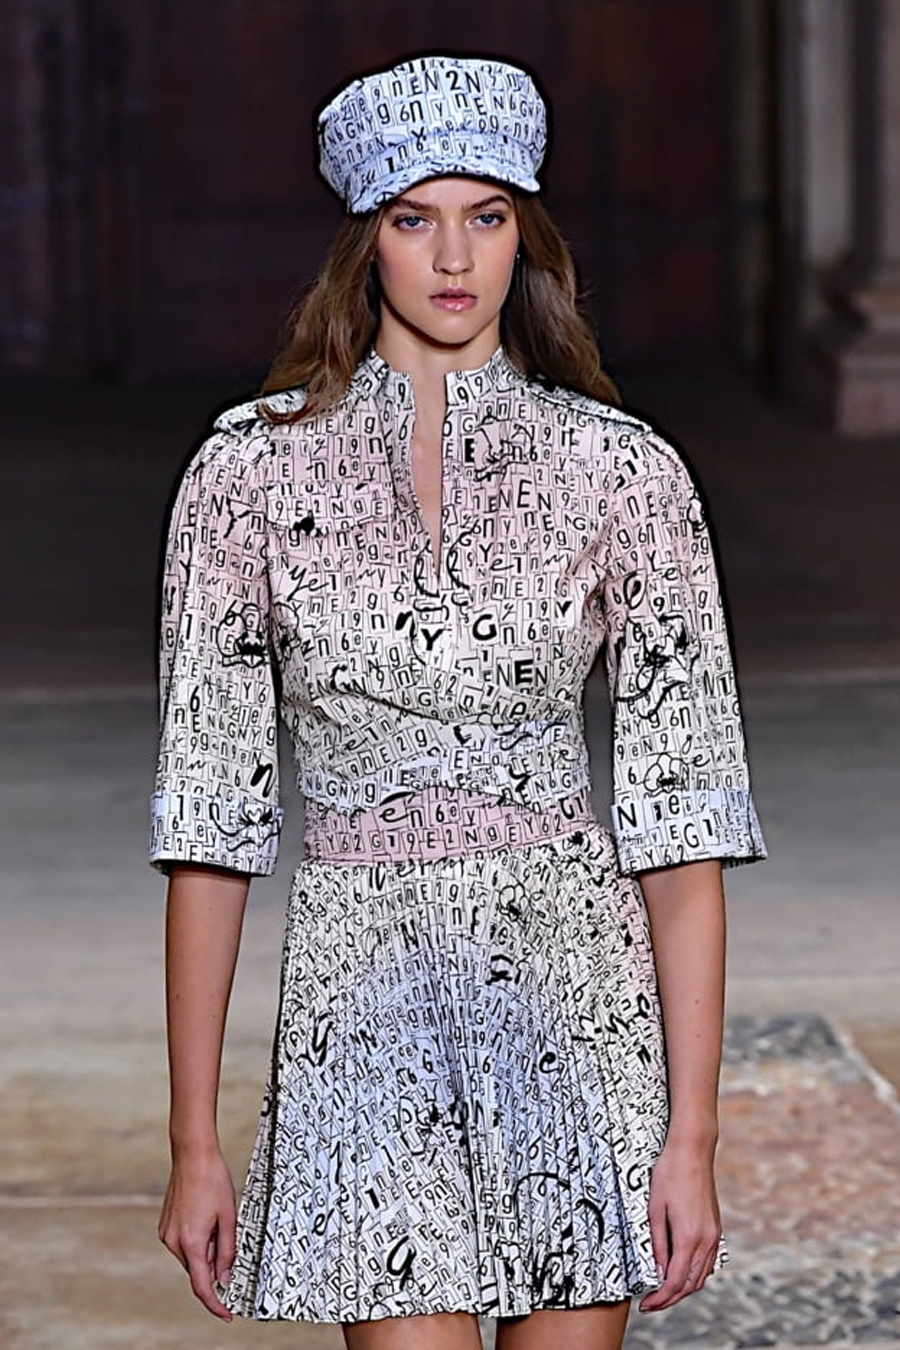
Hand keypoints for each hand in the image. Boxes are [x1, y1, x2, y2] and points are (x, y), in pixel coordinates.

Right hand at [158, 1146, 236, 1319]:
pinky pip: (184, 1244)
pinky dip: (197, 1241)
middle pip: (198, 1270)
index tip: (226, 1314)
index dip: (215, 1304)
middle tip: (227, 1235)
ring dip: (206, 1250)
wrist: (193, 1155)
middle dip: (215, 1263)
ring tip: (216, 1218)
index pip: (202, 1286)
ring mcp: (167, 1234)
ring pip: (191, 1257)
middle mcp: (174, 1242)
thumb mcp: (230, 1217)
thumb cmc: (213, 1181)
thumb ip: (227, 1251)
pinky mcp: (165, 1226)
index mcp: (191, 1242)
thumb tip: (224, 1278)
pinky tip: (206, 1217)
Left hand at [638, 1137, 722, 1312]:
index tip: (646, 1304)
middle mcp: (706, 1240)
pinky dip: (694, 1275)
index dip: (660, 1298)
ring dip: (683, 1289)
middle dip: (671, 1298)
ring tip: (663, 1291)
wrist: (692, 1151)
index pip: (675, 1282)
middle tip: (651, 1303)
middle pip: (690, 1285)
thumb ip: (658, 1243)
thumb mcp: (655, 1208)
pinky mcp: (715, 1229)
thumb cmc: (670, 1174)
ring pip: (701, 1276)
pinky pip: (707, 1262)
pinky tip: (680, 1272)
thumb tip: (658, 1272)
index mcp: (689, 1237)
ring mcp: (714, 1235)